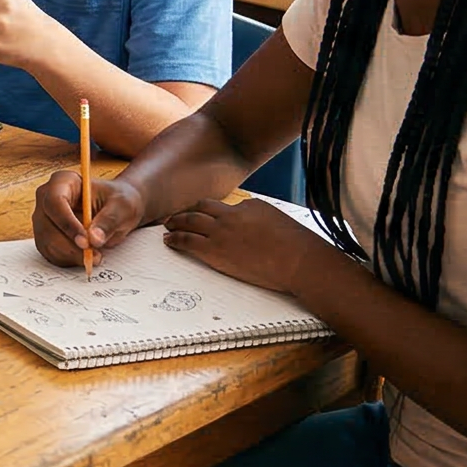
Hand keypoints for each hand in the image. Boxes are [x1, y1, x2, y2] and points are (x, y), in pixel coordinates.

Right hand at [34, 170, 143, 267]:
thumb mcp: (121, 206)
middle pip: (46, 225)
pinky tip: (85, 257)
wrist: (117, 211)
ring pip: (47, 242)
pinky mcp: (47, 236)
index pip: (54, 201)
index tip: (85, 241)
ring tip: (94, 256)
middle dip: (69, 245)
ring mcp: (44, 219)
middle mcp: (47, 199)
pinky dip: (68, 260)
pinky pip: (50, 253)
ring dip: (70, 255)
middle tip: (93, 255)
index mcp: (63, 182)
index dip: (67, 223)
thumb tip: (94, 238)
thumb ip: (108, 221)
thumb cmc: (119, 201)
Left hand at [164, 198, 329, 294]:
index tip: (202, 213)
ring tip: (167, 225)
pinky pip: (187, 241)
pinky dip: (175, 239)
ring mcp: (221, 232)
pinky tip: (168, 240)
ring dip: (175, 222)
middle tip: (176, 215)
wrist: (299, 261)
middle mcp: (231, 215)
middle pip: (201, 208)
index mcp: (248, 206)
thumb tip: (250, 223)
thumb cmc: (297, 246)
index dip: (209, 210)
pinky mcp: (215, 251)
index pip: (223, 205)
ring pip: (190, 222)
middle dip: (187, 211)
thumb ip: (259, 219)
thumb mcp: (278, 221)